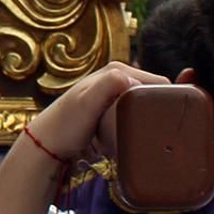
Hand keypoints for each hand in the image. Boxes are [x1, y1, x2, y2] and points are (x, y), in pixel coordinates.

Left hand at [24, 63, 163, 168]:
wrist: (48, 142)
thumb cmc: (66, 124)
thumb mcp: (87, 103)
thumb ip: (108, 86)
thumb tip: (131, 80)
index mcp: (118, 70)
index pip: (158, 82)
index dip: (165, 100)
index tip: (162, 123)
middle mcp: (118, 77)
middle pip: (153, 94)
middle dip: (157, 110)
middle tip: (152, 132)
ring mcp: (115, 93)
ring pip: (146, 105)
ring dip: (147, 119)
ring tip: (142, 135)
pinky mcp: (113, 108)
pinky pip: (136, 114)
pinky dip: (137, 124)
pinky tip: (131, 136)